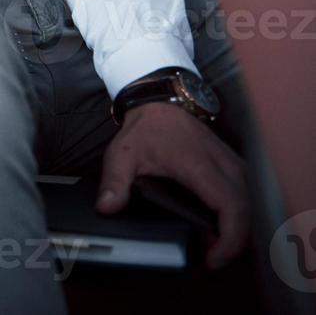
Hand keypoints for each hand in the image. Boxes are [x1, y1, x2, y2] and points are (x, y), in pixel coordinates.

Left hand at [97, 102, 248, 266]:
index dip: (230, 239)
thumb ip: (114, 182)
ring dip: (238, 231)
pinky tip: (216, 228)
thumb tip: (108, 208)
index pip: (232, 208)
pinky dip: (239, 217)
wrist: (159, 102)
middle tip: (209, 258)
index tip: (213, 258)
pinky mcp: (237, 167)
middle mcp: (226, 166)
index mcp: (200, 166)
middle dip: (235, 243)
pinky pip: (248, 198)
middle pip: (249, 213)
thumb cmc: (144, 130)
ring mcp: (235, 166)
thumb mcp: (121, 155)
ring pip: (253, 206)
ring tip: (210, 244)